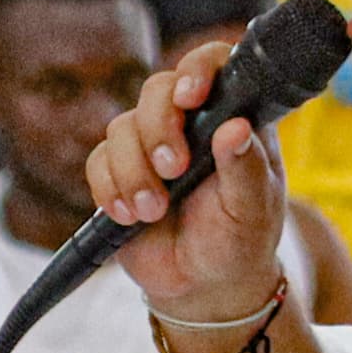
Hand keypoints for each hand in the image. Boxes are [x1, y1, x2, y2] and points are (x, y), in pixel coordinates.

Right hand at [83, 37, 294, 325]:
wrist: (204, 287)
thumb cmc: (240, 242)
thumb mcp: (253, 209)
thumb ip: (245, 168)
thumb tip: (235, 127)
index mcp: (230, 117)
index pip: (214, 65)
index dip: (198, 67)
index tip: (191, 96)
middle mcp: (189, 123)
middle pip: (156, 89)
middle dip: (157, 128)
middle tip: (172, 169)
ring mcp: (150, 146)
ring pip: (121, 127)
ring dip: (133, 171)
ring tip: (154, 212)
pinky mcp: (119, 173)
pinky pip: (98, 162)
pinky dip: (110, 189)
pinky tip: (130, 217)